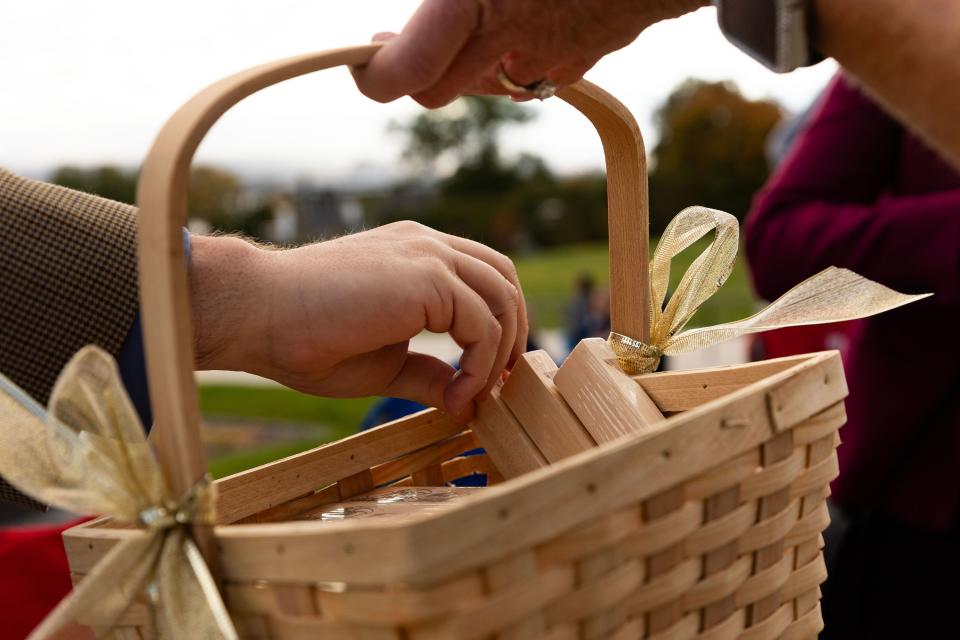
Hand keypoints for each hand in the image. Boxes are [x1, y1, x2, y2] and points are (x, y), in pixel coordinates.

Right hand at [188, 221, 526, 420]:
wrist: (255, 313)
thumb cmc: (303, 338)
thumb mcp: (384, 363)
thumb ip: (427, 370)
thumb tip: (463, 396)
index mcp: (416, 254)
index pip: (483, 275)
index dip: (497, 324)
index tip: (486, 377)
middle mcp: (428, 244)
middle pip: (504, 279)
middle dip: (513, 335)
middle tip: (499, 387)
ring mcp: (429, 254)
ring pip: (503, 298)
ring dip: (499, 356)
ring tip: (473, 397)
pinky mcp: (427, 277)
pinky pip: (484, 325)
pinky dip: (481, 367)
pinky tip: (455, 397)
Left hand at [352, 0, 708, 107]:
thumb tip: (432, 3)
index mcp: (479, 8)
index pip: (407, 75)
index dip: (374, 76)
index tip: (364, 61)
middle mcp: (513, 46)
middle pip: (442, 94)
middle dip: (418, 71)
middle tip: (401, 39)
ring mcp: (554, 58)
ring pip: (492, 82)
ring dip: (470, 59)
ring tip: (469, 18)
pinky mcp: (587, 54)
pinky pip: (537, 67)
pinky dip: (518, 50)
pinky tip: (525, 14)